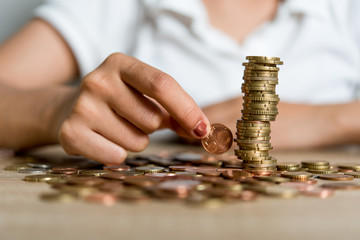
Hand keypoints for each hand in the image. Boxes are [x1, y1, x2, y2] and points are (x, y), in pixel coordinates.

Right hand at [58, 53, 209, 164]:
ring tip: (116, 127)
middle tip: (134, 118)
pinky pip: (117, 156)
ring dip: (136, 140)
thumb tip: (202, 130)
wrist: (69, 109)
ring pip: (137, 141)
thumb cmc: (119, 101)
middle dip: (154, 126)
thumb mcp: (144, 94)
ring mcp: (82, 107)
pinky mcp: (70, 133)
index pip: (162, 85)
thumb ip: (174, 109)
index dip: (187, 109)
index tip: (203, 129)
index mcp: (121, 64)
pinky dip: (117, 154)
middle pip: (153, 119)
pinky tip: (104, 140)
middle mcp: (99, 81)